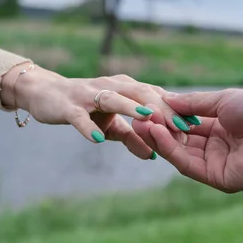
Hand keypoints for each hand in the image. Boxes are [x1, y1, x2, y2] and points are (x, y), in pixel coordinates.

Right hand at [0, 64, 196, 159]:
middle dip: (163, 109)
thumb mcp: (112, 124)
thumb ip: (133, 137)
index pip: (157, 96)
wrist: (45, 94)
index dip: (177, 110)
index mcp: (127, 88)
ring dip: (132, 108)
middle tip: (182, 127)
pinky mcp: (68, 106)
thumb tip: (153, 156)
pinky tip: (99, 140)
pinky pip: (80, 117)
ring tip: (149, 118)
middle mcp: (112, 86)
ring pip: (114, 98)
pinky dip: (89, 127)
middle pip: (142, 93)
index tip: (197, 126)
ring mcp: (89, 95)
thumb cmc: (85, 107)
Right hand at [132, 89, 242, 191]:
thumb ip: (192, 103)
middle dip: (159, 130)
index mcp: (222, 130)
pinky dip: (171, 150)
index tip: (147, 108)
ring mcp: (219, 166)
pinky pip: (189, 165)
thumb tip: (164, 99)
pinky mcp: (221, 180)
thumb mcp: (221, 101)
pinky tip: (158, 133)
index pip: (187, 126)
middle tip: (138, 117)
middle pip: (181, 142)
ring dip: (161, 140)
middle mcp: (218, 150)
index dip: (167, 118)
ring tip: (143, 123)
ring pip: (181, 154)